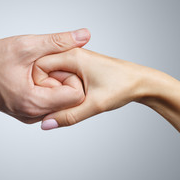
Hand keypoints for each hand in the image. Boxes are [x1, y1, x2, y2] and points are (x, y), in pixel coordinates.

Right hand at [0, 29, 90, 122]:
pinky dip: (45, 87)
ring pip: (58, 101)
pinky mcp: (24, 111)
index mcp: (34, 103)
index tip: (56, 61)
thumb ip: (59, 41)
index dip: (72, 75)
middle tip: (45, 62)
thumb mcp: (26, 46)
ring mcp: (28, 115)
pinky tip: (32, 74)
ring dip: (54, 82)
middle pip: (69, 100)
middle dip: (63, 78)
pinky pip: (46, 101)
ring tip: (36, 67)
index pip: (77, 96)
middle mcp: (33, 115)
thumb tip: (85, 36)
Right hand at [33, 48, 149, 128]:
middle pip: (44, 71)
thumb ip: (68, 116)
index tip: (45, 98)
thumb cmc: (122, 86)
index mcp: (72, 57)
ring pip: (53, 75)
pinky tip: (69, 98)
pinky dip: (62, 88)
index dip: (37, 84)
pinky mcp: (80, 67)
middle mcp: (72, 55)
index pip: (39, 66)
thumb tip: (46, 124)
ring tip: (64, 101)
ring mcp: (76, 60)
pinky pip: (62, 76)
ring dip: (55, 89)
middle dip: (46, 88)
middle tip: (54, 103)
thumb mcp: (93, 105)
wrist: (142, 83)